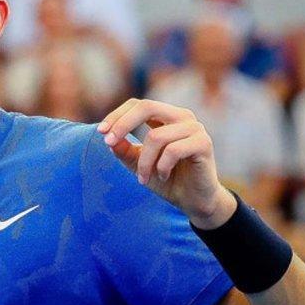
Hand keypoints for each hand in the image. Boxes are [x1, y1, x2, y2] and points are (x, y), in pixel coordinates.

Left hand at [97, 98, 236, 228]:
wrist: (193, 200)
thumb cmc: (165, 179)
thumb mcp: (138, 164)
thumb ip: (124, 150)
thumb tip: (109, 139)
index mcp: (166, 116)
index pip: (137, 104)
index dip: (117, 115)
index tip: (101, 132)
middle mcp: (182, 116)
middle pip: (147, 107)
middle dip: (123, 124)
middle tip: (109, 143)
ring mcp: (195, 128)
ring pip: (156, 136)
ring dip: (144, 161)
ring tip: (143, 177)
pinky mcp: (204, 143)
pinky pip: (173, 150)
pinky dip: (161, 166)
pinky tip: (163, 176)